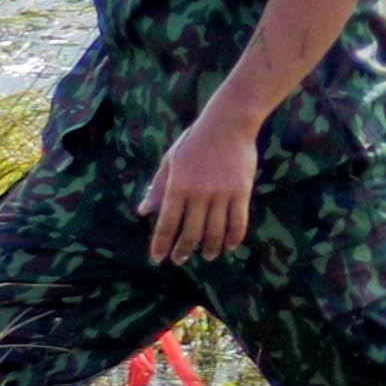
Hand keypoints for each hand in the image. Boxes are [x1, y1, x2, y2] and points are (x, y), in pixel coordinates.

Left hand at [145, 117, 258, 264]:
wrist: (227, 124)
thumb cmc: (193, 142)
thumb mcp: (169, 162)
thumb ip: (157, 188)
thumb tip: (143, 211)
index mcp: (177, 187)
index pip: (167, 224)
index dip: (161, 245)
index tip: (158, 259)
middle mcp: (198, 194)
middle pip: (191, 232)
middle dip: (183, 250)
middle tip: (180, 260)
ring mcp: (222, 194)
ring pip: (215, 231)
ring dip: (209, 248)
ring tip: (206, 256)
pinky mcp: (242, 192)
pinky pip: (238, 222)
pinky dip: (233, 238)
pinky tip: (228, 246)